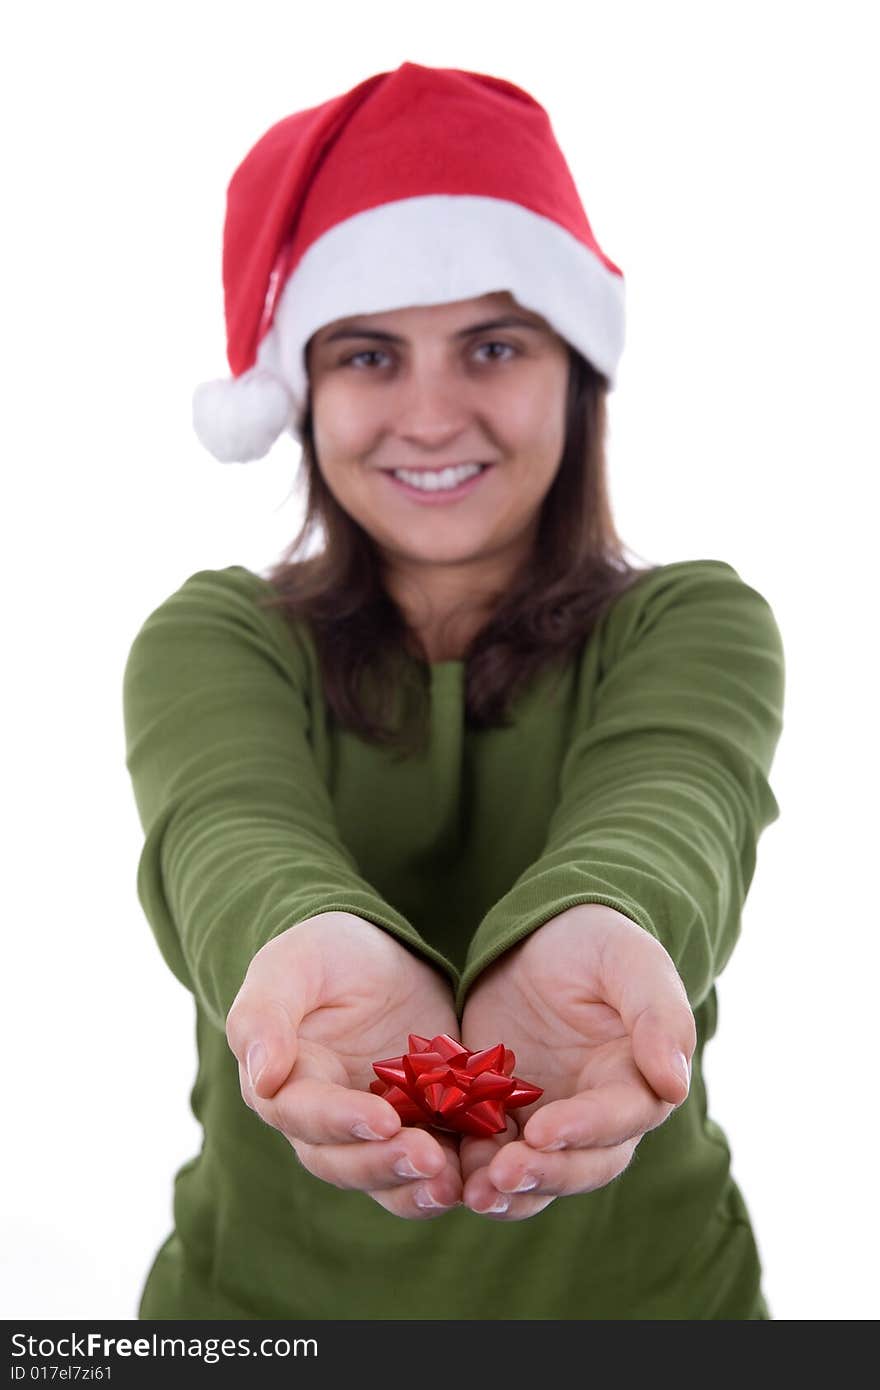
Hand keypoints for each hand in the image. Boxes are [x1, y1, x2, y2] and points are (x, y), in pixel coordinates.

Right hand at [226, 912, 462, 1218]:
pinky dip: (452, 1175)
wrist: (378, 955)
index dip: (342, 1122)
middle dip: (384, 1164)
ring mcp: (374, 1131)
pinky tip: (479, 1173)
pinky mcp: (419, 1127)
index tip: (384, 1120)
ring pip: (385, 1178)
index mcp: (287, 1085)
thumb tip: (261, 1077)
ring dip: (415, 1187)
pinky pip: (430, 1165)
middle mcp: (326, 1122)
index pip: (306, 1115)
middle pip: (344, 1162)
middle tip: (429, 1158)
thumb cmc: (323, 954)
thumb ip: (264, 1016)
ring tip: (452, 1183)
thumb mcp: (290, 965)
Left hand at [457, 904, 695, 1219]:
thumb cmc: (595, 943)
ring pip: (539, 1174)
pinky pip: (493, 1154)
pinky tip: (449, 1172)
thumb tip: (674, 1084)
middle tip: (502, 1175)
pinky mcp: (506, 1116)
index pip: (620, 1119)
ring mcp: (550, 1119)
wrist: (540, 937)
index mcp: (637, 1080)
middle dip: (545, 1174)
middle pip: (582, 1164)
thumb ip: (659, 1016)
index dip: (585, 1130)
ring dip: (510, 1191)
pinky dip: (474, 1168)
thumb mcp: (630, 961)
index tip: (544, 1132)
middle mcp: (599, 1114)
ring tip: (474, 1193)